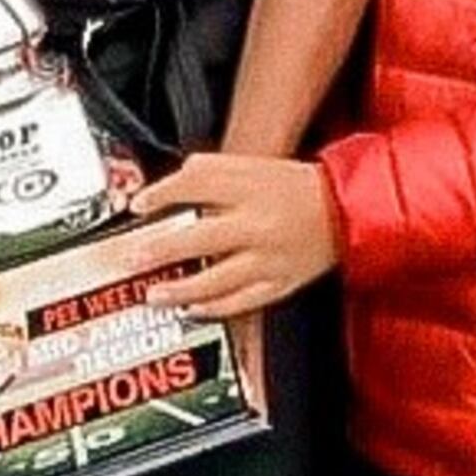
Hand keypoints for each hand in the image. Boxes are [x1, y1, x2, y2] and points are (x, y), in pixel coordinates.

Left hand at [124, 152, 340, 319]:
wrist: (344, 208)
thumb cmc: (293, 186)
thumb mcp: (251, 165)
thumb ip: (209, 171)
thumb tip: (166, 186)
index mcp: (249, 189)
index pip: (194, 185)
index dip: (160, 195)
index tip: (137, 205)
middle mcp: (257, 224)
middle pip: (200, 238)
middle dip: (161, 250)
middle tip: (131, 258)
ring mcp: (268, 258)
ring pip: (217, 279)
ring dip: (180, 289)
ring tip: (154, 294)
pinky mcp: (280, 282)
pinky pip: (242, 301)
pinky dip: (214, 308)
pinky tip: (192, 309)